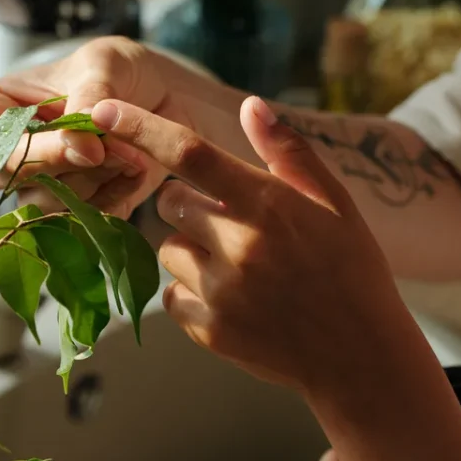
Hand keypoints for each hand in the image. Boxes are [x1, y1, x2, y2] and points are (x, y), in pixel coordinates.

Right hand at [0, 38, 200, 217]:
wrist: (165, 97)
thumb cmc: (118, 71)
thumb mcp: (101, 63)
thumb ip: (87, 96)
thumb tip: (79, 143)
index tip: (4, 148)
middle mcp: (7, 159)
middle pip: (6, 179)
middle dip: (54, 160)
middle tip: (99, 144)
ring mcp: (40, 191)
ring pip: (45, 206)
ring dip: (92, 178)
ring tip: (129, 150)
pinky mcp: (76, 216)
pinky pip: (84, 223)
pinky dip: (116, 197)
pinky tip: (135, 170)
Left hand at [89, 94, 409, 389]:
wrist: (359, 355)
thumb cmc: (350, 269)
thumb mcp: (335, 204)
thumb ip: (289, 153)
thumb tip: (250, 105)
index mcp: (269, 204)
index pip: (188, 152)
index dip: (139, 127)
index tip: (101, 111)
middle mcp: (240, 245)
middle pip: (168, 202)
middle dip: (188, 204)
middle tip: (227, 221)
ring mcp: (221, 291)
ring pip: (167, 251)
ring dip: (190, 251)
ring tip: (238, 267)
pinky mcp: (209, 330)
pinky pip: (170, 296)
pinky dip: (189, 294)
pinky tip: (231, 299)